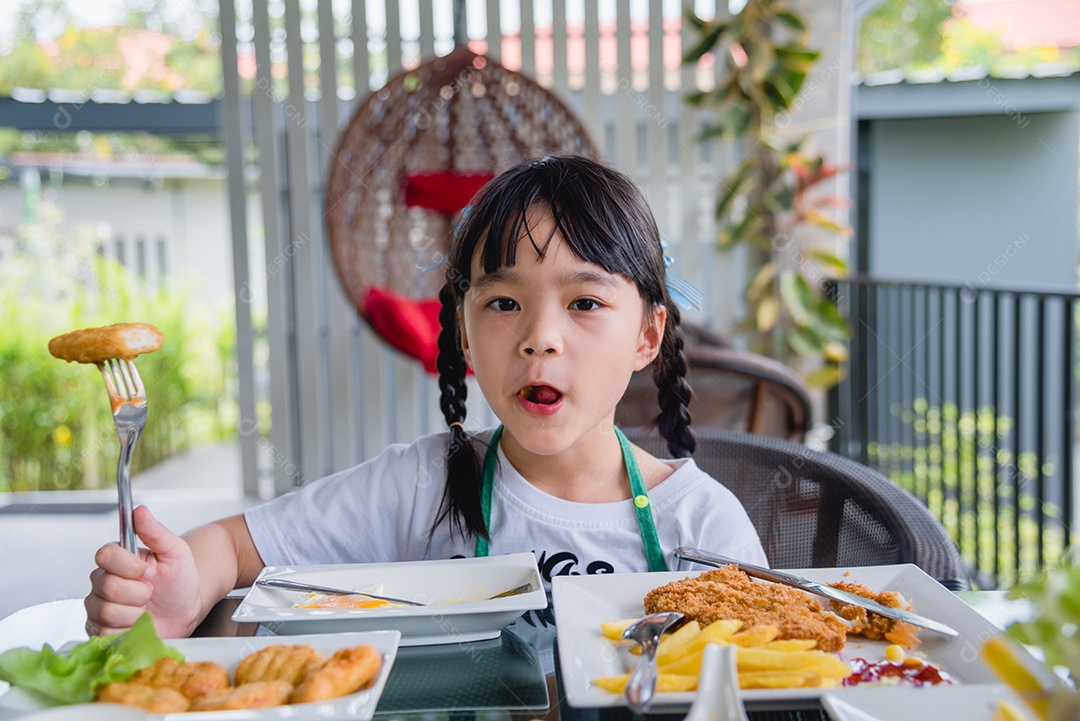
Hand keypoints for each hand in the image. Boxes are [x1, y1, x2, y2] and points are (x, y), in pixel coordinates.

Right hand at [85, 505, 201, 637]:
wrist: (186, 609)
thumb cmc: (180, 580)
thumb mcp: (175, 552)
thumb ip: (156, 532)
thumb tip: (139, 510)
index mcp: (117, 558)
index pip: (105, 556)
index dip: (129, 566)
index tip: (151, 572)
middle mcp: (102, 581)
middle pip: (107, 587)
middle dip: (139, 593)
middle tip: (152, 592)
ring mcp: (98, 607)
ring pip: (106, 612)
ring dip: (136, 613)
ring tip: (147, 608)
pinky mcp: (99, 630)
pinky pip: (104, 633)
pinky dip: (128, 630)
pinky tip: (138, 623)